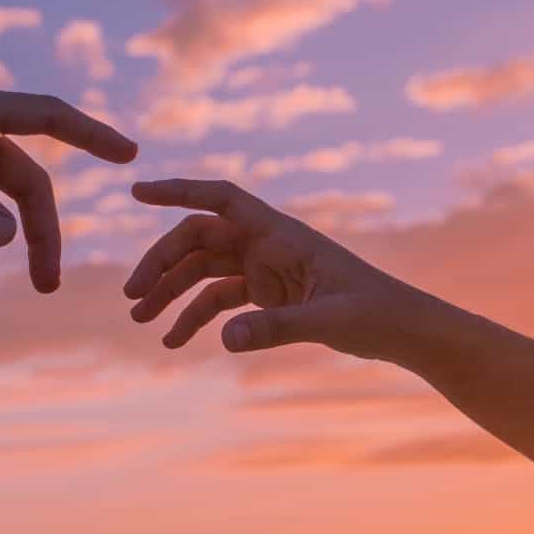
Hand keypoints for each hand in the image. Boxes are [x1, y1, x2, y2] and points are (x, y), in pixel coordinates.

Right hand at [124, 178, 416, 359]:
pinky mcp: (267, 295)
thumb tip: (224, 339)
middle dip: (162, 262)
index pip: (221, 198)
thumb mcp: (329, 320)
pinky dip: (194, 318)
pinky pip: (219, 299)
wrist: (402, 330)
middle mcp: (267, 244)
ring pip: (202, 270)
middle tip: (132, 296)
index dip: (179, 191)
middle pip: (199, 239)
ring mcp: (264, 268)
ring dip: (169, 292)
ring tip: (140, 320)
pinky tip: (173, 342)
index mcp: (281, 233)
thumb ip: (276, 328)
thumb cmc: (375, 313)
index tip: (138, 191)